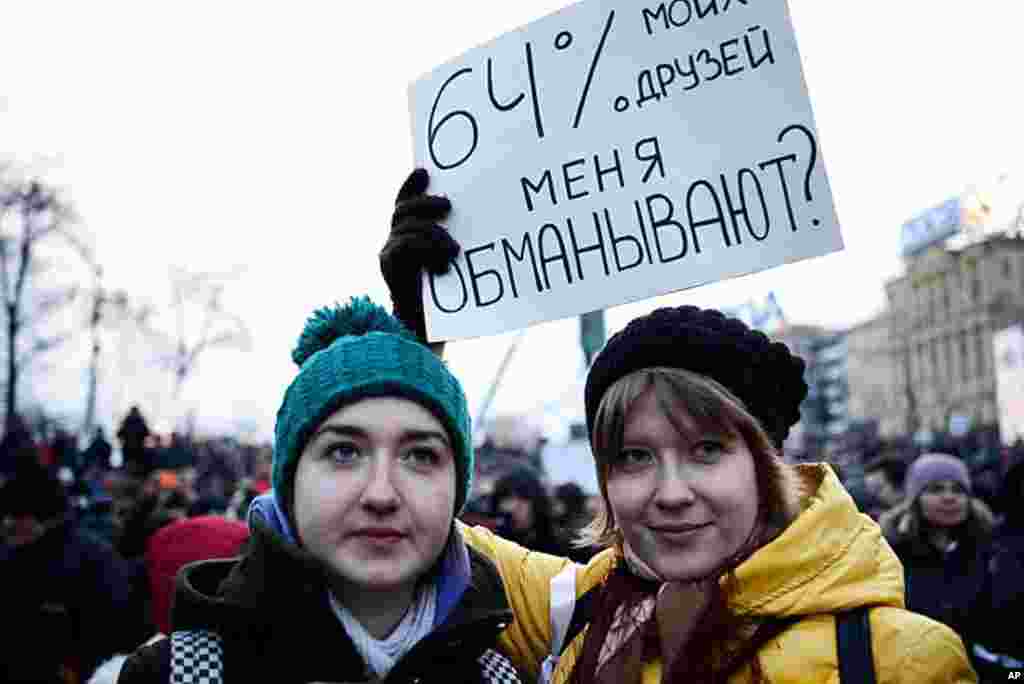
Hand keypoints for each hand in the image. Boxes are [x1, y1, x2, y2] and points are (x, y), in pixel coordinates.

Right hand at [380, 169, 459, 340]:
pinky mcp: (389, 269)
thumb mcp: (454, 261)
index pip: (405, 201)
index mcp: (409, 233)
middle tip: (448, 205)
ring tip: (453, 247)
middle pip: (403, 210)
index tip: (425, 171)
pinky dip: (425, 249)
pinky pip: (404, 248)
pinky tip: (443, 261)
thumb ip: (454, 240)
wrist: (430, 331)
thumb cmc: (449, 295)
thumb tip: (484, 213)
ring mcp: (389, 254)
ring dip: (432, 233)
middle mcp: (394, 240)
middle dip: (425, 203)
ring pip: (405, 228)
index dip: (411, 185)